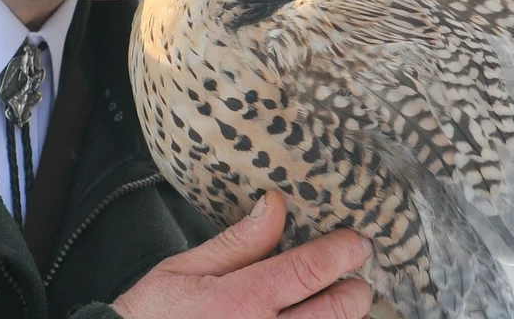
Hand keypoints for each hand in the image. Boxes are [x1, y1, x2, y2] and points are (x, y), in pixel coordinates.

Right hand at [110, 191, 373, 317]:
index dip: (341, 252)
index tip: (358, 242)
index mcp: (242, 301)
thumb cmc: (154, 313)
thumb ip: (239, 241)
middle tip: (354, 276)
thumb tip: (275, 205)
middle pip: (336, 313)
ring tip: (334, 302)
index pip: (309, 271)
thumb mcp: (186, 267)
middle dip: (355, 292)